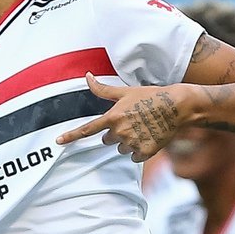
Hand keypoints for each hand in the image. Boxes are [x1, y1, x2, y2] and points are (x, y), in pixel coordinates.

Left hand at [56, 75, 187, 159]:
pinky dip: (141, 150)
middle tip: (132, 122)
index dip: (71, 136)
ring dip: (129, 142)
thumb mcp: (125, 92)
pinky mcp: (145, 152)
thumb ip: (103, 89)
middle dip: (116, 134)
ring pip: (122, 149)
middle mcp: (120, 132)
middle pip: (107, 141)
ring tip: (143, 128)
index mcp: (113, 117)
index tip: (58, 141)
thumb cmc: (150, 96)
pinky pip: (135, 157)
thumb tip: (86, 76)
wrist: (177, 106)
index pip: (87, 129)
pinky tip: (149, 137)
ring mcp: (132, 143)